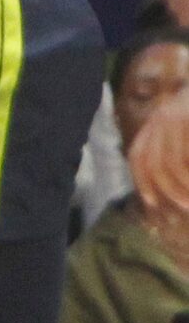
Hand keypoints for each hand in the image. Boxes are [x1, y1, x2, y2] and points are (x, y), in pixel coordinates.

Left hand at [132, 92, 188, 216]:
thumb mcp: (183, 129)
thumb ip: (172, 149)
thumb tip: (166, 183)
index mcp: (156, 122)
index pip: (139, 155)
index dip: (142, 180)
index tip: (152, 202)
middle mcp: (161, 118)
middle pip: (153, 162)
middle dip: (168, 189)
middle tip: (186, 206)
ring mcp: (177, 117)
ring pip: (173, 163)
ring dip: (184, 185)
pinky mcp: (188, 116)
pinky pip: (186, 154)